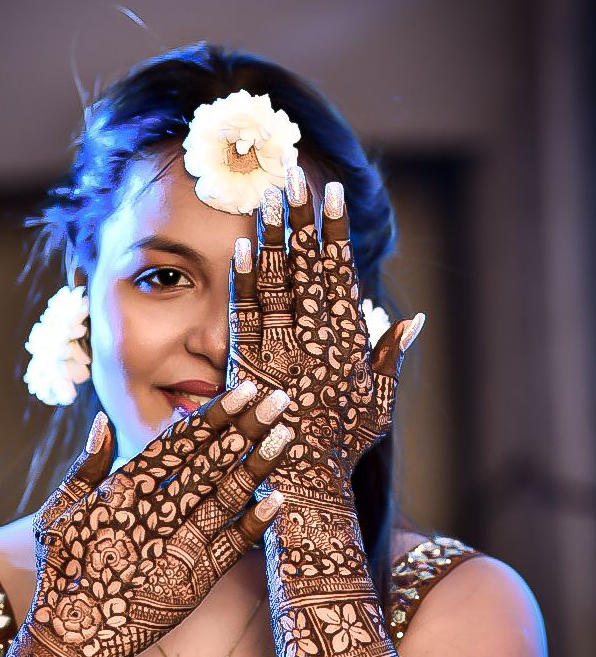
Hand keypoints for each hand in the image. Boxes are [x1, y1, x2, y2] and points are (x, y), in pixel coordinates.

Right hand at [24, 381, 293, 656]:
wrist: (69, 641)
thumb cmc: (62, 574)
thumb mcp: (58, 514)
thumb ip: (84, 468)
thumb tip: (102, 423)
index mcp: (121, 491)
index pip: (176, 443)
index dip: (212, 416)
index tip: (242, 390)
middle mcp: (152, 514)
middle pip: (207, 462)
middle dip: (244, 427)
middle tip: (278, 397)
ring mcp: (174, 549)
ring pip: (224, 498)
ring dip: (256, 464)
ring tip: (285, 434)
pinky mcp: (191, 585)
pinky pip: (230, 549)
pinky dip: (253, 525)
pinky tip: (278, 499)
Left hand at [227, 167, 423, 500]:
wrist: (308, 484)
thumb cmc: (343, 446)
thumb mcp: (379, 402)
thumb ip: (391, 355)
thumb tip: (413, 319)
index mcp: (348, 339)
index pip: (341, 272)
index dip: (335, 230)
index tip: (332, 192)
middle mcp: (318, 337)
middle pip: (308, 265)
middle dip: (303, 217)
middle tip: (294, 172)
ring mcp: (283, 349)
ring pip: (277, 281)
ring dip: (273, 235)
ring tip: (268, 194)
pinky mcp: (250, 365)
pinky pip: (245, 314)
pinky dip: (244, 280)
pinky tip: (242, 245)